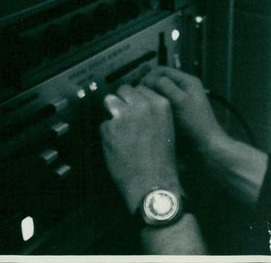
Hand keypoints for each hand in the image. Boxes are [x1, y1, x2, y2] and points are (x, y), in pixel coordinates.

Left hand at [99, 84, 182, 212]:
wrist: (153, 182)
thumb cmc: (162, 161)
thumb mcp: (166, 128)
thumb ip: (153, 112)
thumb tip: (137, 104)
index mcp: (160, 104)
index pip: (141, 88)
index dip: (135, 99)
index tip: (133, 107)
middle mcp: (143, 105)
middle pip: (124, 90)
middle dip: (122, 101)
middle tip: (123, 116)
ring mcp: (124, 115)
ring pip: (110, 101)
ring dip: (111, 112)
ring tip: (118, 129)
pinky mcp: (109, 127)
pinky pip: (103, 124)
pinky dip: (107, 134)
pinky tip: (116, 146)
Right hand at [140, 67, 228, 156]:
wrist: (205, 147)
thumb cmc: (196, 123)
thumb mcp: (181, 101)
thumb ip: (165, 86)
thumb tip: (148, 79)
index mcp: (187, 81)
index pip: (162, 71)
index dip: (149, 77)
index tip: (139, 89)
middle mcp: (182, 89)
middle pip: (159, 81)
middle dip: (147, 87)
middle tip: (137, 98)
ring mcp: (178, 101)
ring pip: (158, 94)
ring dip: (150, 98)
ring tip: (140, 106)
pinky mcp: (175, 113)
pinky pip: (160, 105)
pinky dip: (153, 107)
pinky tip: (147, 114)